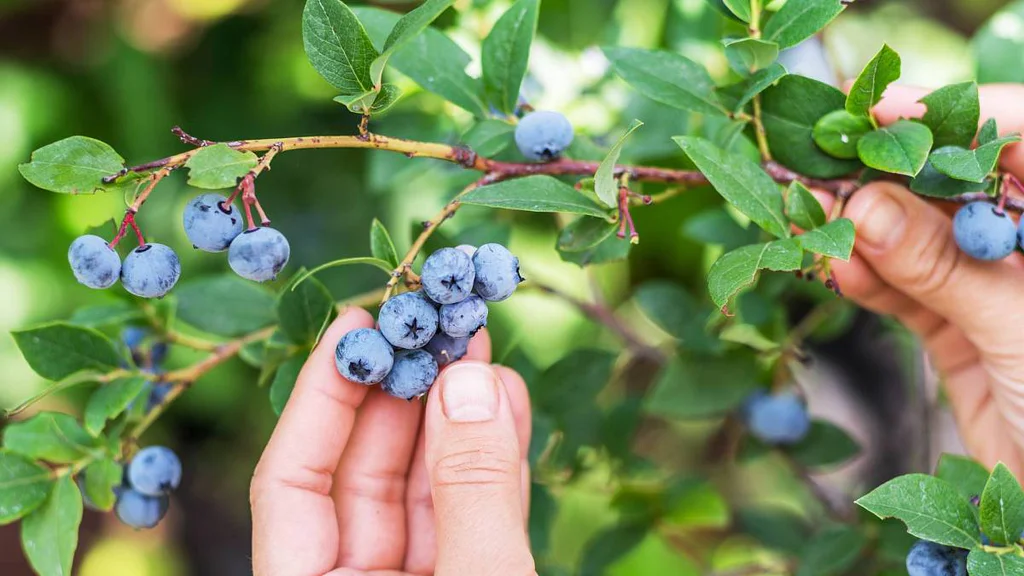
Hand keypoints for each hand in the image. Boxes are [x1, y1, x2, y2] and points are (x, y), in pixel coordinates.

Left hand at [250, 307, 535, 575]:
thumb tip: (466, 383)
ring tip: (480, 352)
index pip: (290, 480)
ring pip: (421, 489)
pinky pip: (469, 514)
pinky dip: (491, 462)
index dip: (321, 394)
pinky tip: (506, 406)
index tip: (357, 323)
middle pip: (361, 472)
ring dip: (456, 418)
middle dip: (404, 393)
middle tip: (435, 324)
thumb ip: (471, 490)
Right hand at [820, 84, 1023, 473]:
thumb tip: (864, 207)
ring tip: (813, 220)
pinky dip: (868, 280)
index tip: (883, 109)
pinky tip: (836, 268)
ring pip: (922, 240)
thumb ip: (940, 266)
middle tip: (825, 167)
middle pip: (958, 187)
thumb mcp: (1016, 329)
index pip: (1023, 139)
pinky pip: (907, 291)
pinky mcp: (960, 331)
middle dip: (891, 176)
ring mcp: (997, 289)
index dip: (956, 117)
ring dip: (865, 231)